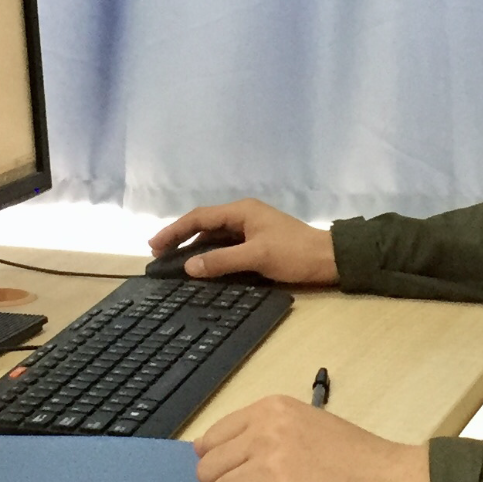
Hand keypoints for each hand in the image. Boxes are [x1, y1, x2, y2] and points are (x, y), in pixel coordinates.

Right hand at [148, 199, 338, 284]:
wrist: (328, 260)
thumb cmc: (294, 253)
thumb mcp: (257, 256)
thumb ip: (222, 261)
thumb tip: (188, 267)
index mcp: (242, 211)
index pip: (199, 217)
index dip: (175, 230)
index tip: (153, 244)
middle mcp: (244, 217)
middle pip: (204, 225)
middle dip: (181, 238)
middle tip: (158, 255)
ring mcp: (251, 230)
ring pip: (214, 237)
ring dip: (195, 249)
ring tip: (174, 265)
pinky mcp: (257, 244)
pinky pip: (226, 247)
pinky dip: (211, 256)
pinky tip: (201, 270)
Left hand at [194, 395, 432, 481]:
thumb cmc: (354, 456)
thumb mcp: (305, 423)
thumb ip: (263, 432)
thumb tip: (210, 453)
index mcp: (271, 408)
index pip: (210, 438)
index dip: (219, 463)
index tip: (238, 474)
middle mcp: (266, 432)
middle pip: (207, 470)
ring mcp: (271, 468)